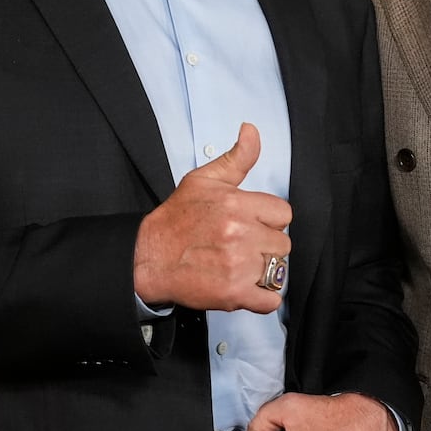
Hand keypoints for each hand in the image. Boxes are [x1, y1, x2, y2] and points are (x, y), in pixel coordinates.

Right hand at [132, 123, 290, 312]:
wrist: (147, 258)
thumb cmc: (175, 220)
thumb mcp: (204, 180)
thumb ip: (236, 158)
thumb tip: (251, 130)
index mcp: (237, 204)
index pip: (283, 214)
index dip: (268, 221)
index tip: (252, 225)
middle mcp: (240, 233)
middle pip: (282, 244)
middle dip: (265, 247)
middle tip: (242, 248)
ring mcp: (238, 265)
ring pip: (277, 271)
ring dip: (263, 272)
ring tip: (239, 266)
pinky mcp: (233, 293)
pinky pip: (269, 300)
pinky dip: (262, 298)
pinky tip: (245, 288)